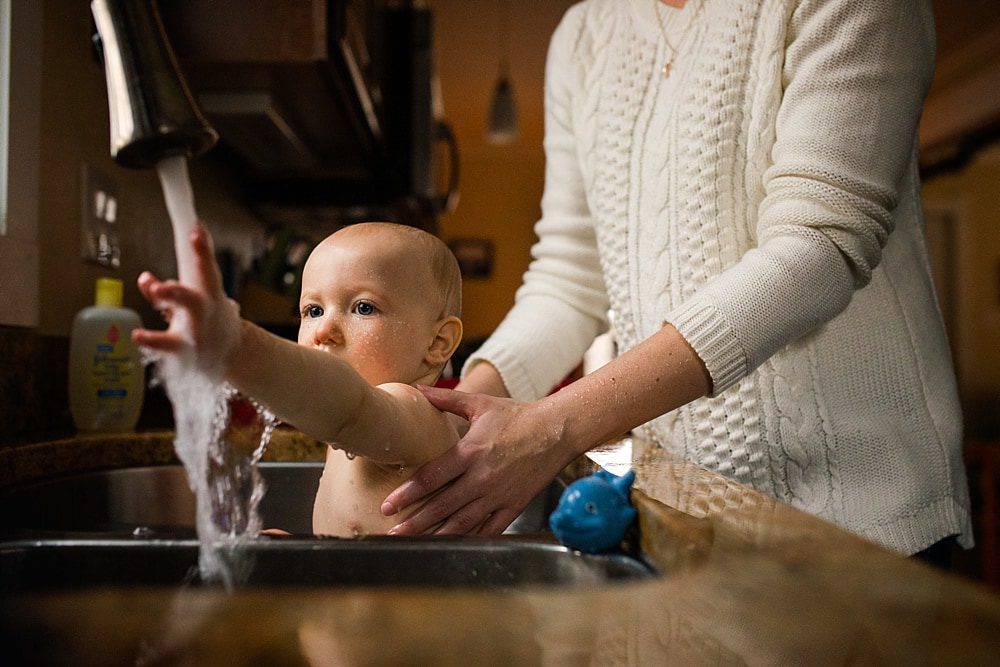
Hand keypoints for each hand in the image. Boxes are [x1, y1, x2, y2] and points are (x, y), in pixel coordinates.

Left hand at [132, 224, 240, 367]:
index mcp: (209, 292)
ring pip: (188, 310)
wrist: (228, 356)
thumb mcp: (190, 303)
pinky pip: (167, 343)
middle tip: (168, 269)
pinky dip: (151, 339)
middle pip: (198, 287)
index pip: (206, 266)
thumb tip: (144, 277)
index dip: (202, 247)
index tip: (196, 227)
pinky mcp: (185, 348)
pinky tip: (138, 335)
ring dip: (173, 296)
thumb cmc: (206, 323)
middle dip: (185, 273)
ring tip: (157, 287)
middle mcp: (205, 308)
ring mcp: (197, 328)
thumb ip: (163, 291)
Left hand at [381, 387, 573, 535]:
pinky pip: (490, 528)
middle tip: (393, 531)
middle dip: (415, 521)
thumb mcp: (481, 403)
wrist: (557, 430)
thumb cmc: (518, 416)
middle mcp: (482, 477)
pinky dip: (471, 538)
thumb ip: (447, 401)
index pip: (432, 477)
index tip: (388, 504)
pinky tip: (454, 545)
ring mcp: (498, 495)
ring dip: (437, 534)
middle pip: (442, 505)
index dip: (408, 493)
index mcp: (471, 452)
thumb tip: (418, 390)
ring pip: (463, 522)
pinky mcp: (514, 505)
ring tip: (416, 543)